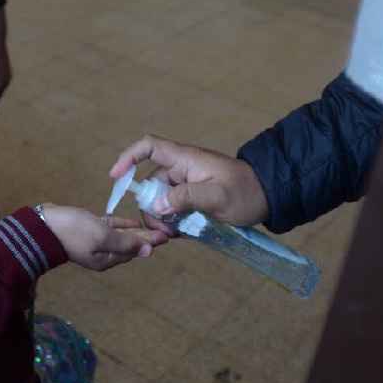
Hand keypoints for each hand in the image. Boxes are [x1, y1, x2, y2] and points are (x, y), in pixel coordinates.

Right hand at [39, 204, 168, 270]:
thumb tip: (148, 251)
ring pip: (121, 237)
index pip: (135, 251)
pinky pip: (110, 229)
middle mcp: (102, 254)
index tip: (168, 234)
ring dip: (137, 232)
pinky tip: (134, 222)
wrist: (42, 227)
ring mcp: (94, 242)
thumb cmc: (74, 231)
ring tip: (154, 224)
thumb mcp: (103, 236)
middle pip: (130, 245)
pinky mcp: (87, 230)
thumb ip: (126, 243)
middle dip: (147, 238)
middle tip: (166, 228)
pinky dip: (122, 226)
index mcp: (107, 259)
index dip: (151, 242)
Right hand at [110, 134, 269, 227]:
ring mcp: (184, 185)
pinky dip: (172, 224)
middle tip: (164, 231)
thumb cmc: (247, 192)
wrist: (267, 199)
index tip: (115, 177)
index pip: (149, 147)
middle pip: (149, 184)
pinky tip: (183, 234)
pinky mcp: (189, 200)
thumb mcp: (218, 196)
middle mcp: (180, 170)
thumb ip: (187, 197)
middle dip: (151, 208)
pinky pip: (171, 210)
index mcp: (185, 159)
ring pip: (158, 201)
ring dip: (162, 220)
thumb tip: (157, 204)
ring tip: (176, 235)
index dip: (129, 157)